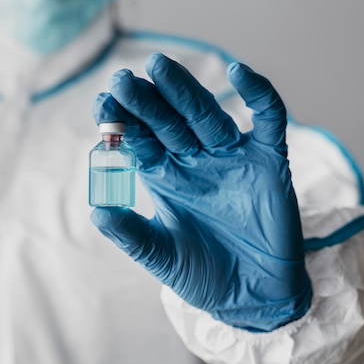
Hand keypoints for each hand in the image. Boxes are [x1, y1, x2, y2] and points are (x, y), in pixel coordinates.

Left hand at [91, 53, 311, 331]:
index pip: (139, 140)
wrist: (252, 297)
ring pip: (206, 115)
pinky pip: (267, 120)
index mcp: (164, 177)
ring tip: (160, 66)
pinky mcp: (268, 161)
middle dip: (145, 101)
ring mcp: (230, 158)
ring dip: (184, 91)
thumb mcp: (159, 255)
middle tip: (123, 79)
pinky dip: (258, 95)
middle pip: (167, 121)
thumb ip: (130, 232)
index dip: (122, 122)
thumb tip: (96, 210)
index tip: (102, 102)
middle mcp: (194, 160)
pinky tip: (239, 72)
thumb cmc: (202, 274)